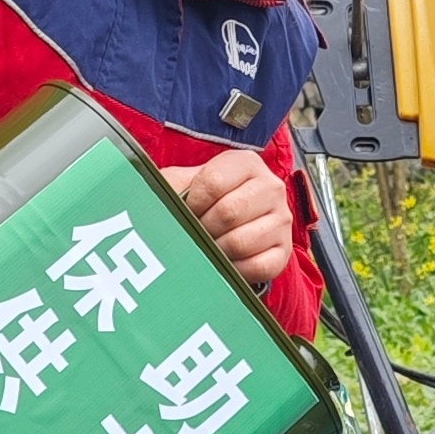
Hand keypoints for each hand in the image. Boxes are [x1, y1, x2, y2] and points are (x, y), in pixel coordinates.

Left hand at [164, 151, 296, 286]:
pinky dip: (235, 269)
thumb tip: (150, 193)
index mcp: (246, 164)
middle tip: (199, 231)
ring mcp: (282, 219)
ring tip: (211, 245)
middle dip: (204, 228)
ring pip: (241, 242)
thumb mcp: (186, 183)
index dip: (192, 202)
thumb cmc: (206, 202)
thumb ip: (171, 184)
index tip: (189, 209)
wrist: (233, 224)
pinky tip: (227, 261)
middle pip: (229, 212)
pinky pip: (258, 266)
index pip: (213, 181)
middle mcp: (271, 187)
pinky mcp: (284, 251)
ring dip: (217, 250)